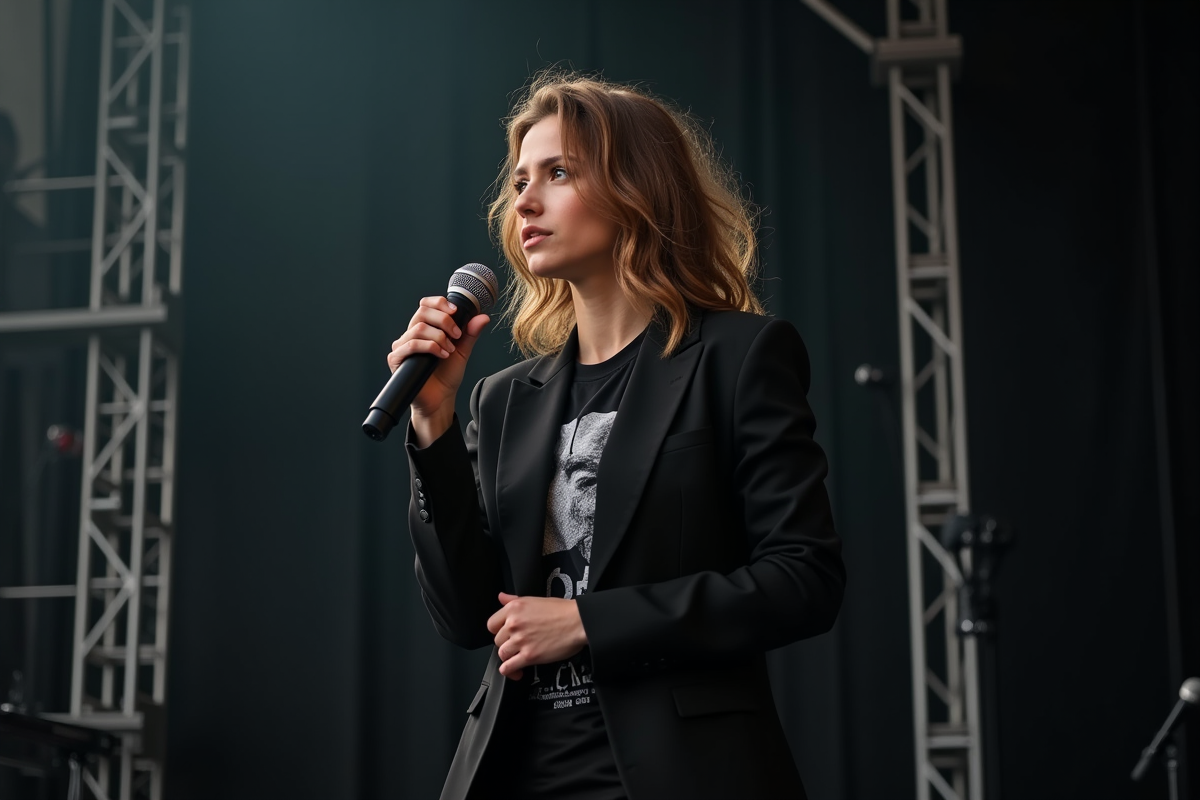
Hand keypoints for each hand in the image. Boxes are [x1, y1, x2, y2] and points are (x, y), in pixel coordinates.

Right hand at [387, 296, 489, 444]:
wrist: (440, 399)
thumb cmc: (447, 375)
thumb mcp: (462, 351)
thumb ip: (470, 333)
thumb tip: (482, 317)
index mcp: (425, 328)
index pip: (426, 305)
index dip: (439, 303)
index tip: (455, 311)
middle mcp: (411, 334)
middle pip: (422, 312)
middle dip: (443, 321)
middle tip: (456, 335)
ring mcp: (402, 346)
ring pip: (418, 328)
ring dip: (439, 337)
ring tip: (449, 350)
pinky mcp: (396, 359)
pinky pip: (411, 345)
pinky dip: (430, 347)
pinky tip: (441, 355)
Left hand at [486, 593, 587, 680]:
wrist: (578, 621)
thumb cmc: (562, 611)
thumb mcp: (535, 600)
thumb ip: (514, 600)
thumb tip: (501, 597)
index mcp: (514, 608)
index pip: (491, 624)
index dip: (498, 631)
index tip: (505, 634)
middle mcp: (514, 624)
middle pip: (498, 641)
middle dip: (507, 644)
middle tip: (519, 645)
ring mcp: (520, 640)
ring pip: (502, 654)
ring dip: (510, 658)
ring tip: (519, 658)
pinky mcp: (529, 655)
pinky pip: (508, 668)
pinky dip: (510, 672)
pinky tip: (517, 671)